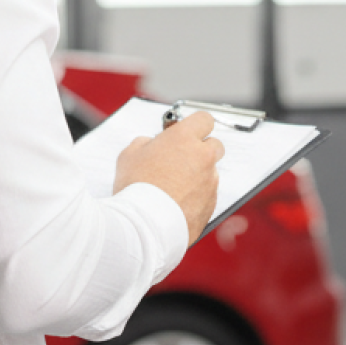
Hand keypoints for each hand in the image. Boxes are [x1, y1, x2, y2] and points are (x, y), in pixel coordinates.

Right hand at [115, 111, 223, 243]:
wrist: (144, 225)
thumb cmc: (135, 189)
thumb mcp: (129, 155)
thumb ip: (145, 143)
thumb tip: (152, 144)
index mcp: (184, 139)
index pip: (204, 119)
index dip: (196, 125)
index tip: (188, 131)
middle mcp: (202, 157)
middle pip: (215, 145)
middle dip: (202, 150)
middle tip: (182, 159)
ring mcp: (210, 181)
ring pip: (211, 172)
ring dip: (199, 175)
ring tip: (174, 188)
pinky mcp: (211, 204)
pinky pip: (208, 194)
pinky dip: (197, 197)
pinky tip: (177, 203)